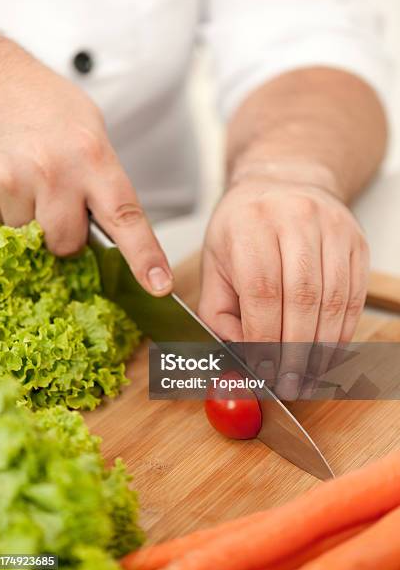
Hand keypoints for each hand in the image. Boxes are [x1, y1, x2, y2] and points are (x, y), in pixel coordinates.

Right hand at [0, 34, 171, 295]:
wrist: (0, 81)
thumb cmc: (53, 112)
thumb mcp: (94, 140)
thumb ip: (104, 187)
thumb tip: (111, 239)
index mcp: (95, 159)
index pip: (126, 218)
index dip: (144, 257)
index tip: (159, 285)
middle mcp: (56, 171)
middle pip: (66, 244)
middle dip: (63, 233)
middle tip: (58, 201)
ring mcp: (16, 179)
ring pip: (29, 238)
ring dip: (31, 221)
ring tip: (30, 181)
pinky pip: (0, 226)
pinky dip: (5, 213)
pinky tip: (11, 182)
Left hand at [198, 172, 368, 398]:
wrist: (285, 184)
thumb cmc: (244, 227)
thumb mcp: (215, 263)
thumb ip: (218, 313)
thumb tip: (238, 356)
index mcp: (250, 224)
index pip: (262, 292)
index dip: (263, 340)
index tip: (262, 371)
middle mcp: (294, 220)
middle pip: (302, 299)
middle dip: (295, 352)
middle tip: (288, 384)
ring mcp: (331, 228)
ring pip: (332, 300)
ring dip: (321, 348)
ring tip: (307, 376)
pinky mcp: (355, 242)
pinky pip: (354, 296)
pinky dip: (342, 331)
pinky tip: (327, 352)